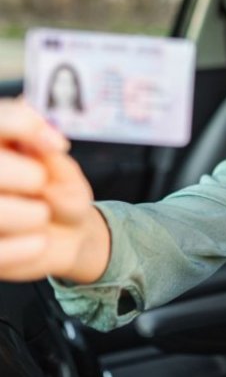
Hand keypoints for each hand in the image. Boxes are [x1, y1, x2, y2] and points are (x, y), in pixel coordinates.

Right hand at [0, 98, 110, 282]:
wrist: (67, 234)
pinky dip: (28, 247)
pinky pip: (0, 251)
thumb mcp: (63, 170)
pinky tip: (39, 242)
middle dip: (26, 175)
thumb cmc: (60, 192)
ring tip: (40, 215)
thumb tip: (40, 139)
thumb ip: (47, 153)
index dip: (22, 124)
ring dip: (30, 214)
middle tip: (41, 182)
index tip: (57, 144)